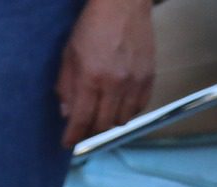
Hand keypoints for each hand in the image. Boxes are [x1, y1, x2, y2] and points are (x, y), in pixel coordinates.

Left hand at [56, 0, 155, 149]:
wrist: (123, 4)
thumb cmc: (93, 26)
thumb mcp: (69, 55)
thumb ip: (66, 86)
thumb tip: (67, 114)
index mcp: (92, 77)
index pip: (82, 119)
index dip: (73, 136)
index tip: (67, 143)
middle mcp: (115, 83)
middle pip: (103, 124)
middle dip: (90, 130)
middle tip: (83, 126)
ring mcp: (135, 81)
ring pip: (122, 119)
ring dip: (109, 121)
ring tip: (101, 113)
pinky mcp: (149, 76)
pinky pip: (139, 107)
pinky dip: (128, 111)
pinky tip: (119, 104)